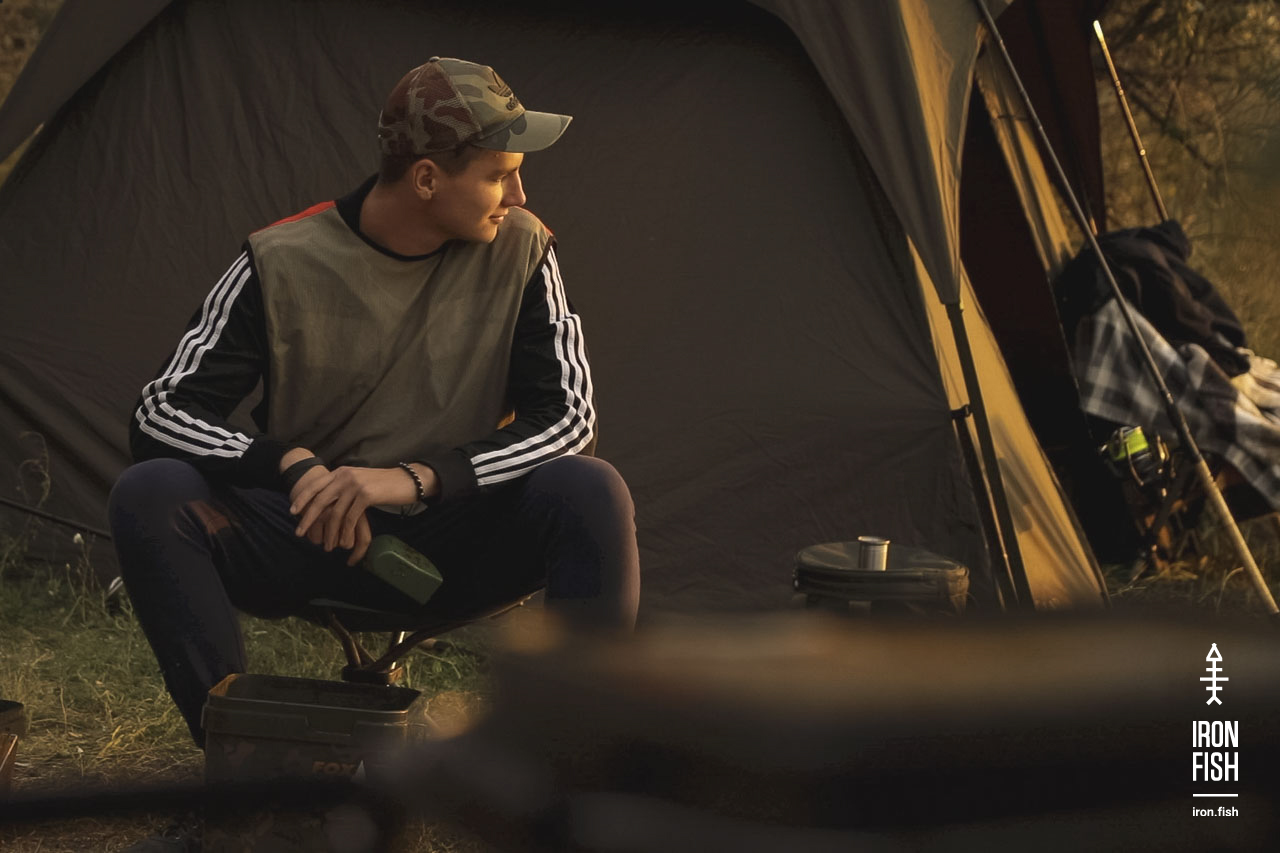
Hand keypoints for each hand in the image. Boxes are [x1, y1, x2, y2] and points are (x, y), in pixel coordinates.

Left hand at [289, 466, 425, 563]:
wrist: (406, 481)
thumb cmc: (383, 484)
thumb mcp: (359, 480)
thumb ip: (343, 485)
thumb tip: (328, 496)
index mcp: (341, 472)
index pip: (316, 484)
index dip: (302, 498)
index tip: (292, 511)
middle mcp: (345, 476)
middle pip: (320, 499)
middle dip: (308, 518)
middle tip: (299, 532)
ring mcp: (355, 485)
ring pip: (335, 512)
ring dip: (329, 532)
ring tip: (326, 546)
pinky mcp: (366, 496)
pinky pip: (350, 518)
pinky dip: (345, 533)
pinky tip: (343, 543)